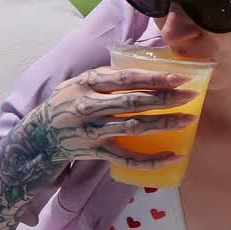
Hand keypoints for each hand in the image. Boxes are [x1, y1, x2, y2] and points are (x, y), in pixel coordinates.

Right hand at [27, 65, 198, 171]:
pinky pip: (128, 159)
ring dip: (164, 124)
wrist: (40, 136)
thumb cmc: (65, 103)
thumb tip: (143, 69)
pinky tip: (173, 156)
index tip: (178, 77)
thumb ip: (105, 76)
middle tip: (190, 96)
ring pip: (134, 128)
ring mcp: (94, 132)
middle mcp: (90, 107)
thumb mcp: (78, 81)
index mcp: (87, 83)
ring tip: (188, 120)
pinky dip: (151, 160)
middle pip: (133, 103)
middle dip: (165, 99)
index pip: (125, 79)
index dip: (154, 78)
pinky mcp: (98, 153)